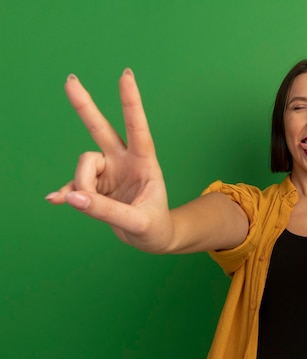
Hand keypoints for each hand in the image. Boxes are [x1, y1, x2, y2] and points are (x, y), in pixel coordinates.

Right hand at [46, 69, 172, 251]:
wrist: (152, 239)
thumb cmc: (154, 227)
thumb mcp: (138, 222)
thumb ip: (105, 210)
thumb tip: (70, 197)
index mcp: (145, 163)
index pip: (138, 129)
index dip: (131, 103)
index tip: (125, 76)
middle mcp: (125, 161)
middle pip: (101, 129)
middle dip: (85, 106)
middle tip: (70, 80)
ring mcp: (109, 171)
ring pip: (83, 164)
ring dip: (81, 184)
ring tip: (87, 205)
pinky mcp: (95, 185)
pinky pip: (74, 185)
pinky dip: (68, 193)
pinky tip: (57, 199)